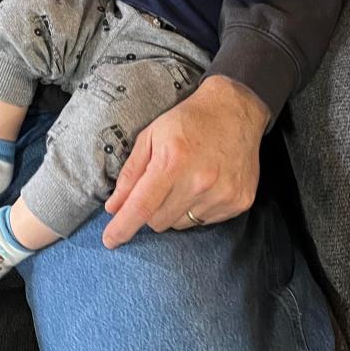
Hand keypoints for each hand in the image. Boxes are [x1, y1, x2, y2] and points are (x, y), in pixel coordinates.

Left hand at [102, 76, 269, 248]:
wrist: (235, 110)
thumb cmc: (188, 120)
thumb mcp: (151, 135)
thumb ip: (131, 173)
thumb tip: (114, 207)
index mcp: (173, 162)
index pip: (141, 207)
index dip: (122, 227)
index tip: (110, 240)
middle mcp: (199, 181)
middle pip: (158, 221)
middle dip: (150, 210)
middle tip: (158, 187)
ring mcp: (222, 194)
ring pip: (181, 224)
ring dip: (174, 210)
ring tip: (184, 182)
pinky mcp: (239, 202)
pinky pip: (205, 222)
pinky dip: (198, 209)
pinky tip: (204, 185)